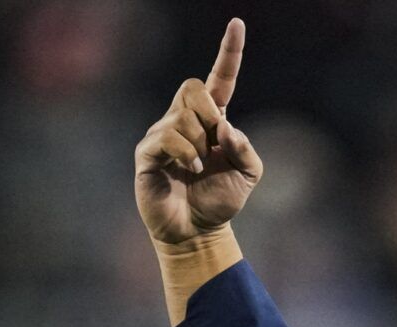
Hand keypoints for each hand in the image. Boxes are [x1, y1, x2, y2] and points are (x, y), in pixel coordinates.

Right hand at [133, 18, 261, 244]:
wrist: (198, 231)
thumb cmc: (220, 200)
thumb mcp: (249, 175)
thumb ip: (246, 148)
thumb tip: (226, 127)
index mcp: (212, 121)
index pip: (219, 79)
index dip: (229, 53)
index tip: (237, 24)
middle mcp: (184, 120)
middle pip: (192, 87)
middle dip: (208, 111)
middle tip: (214, 142)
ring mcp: (162, 134)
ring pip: (182, 116)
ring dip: (199, 145)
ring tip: (198, 167)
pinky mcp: (147, 152)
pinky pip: (167, 137)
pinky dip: (185, 154)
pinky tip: (189, 170)